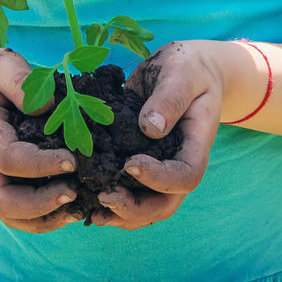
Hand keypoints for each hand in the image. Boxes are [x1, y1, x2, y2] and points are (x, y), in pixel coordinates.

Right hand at [0, 46, 77, 232]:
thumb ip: (19, 80)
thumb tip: (48, 107)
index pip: (6, 157)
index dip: (40, 164)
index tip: (72, 159)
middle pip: (0, 200)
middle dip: (39, 204)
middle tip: (75, 191)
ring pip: (7, 214)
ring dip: (42, 219)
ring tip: (78, 207)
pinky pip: (15, 213)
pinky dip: (41, 219)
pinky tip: (70, 208)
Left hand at [89, 40, 234, 229]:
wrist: (187, 69)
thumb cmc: (187, 67)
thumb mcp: (181, 73)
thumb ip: (169, 98)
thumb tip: (151, 128)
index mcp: (195, 144)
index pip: (185, 176)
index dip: (158, 178)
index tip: (130, 164)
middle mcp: (178, 162)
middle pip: (165, 204)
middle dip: (135, 209)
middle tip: (104, 196)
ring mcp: (159, 166)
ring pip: (147, 207)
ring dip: (120, 214)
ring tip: (92, 210)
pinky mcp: (138, 162)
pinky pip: (130, 191)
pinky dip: (111, 202)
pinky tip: (86, 199)